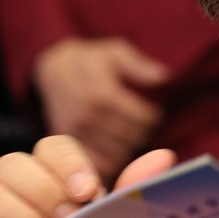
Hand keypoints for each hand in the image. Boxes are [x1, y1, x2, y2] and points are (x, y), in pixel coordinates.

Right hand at [32, 37, 170, 181]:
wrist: (54, 71)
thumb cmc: (92, 61)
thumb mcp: (115, 53)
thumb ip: (139, 66)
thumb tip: (164, 77)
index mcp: (102, 95)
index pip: (142, 119)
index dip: (153, 117)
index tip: (154, 113)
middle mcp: (87, 117)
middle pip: (132, 139)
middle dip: (142, 132)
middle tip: (144, 125)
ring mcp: (76, 133)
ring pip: (118, 155)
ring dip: (128, 147)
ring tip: (130, 134)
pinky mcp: (68, 144)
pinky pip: (98, 164)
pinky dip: (111, 160)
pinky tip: (115, 148)